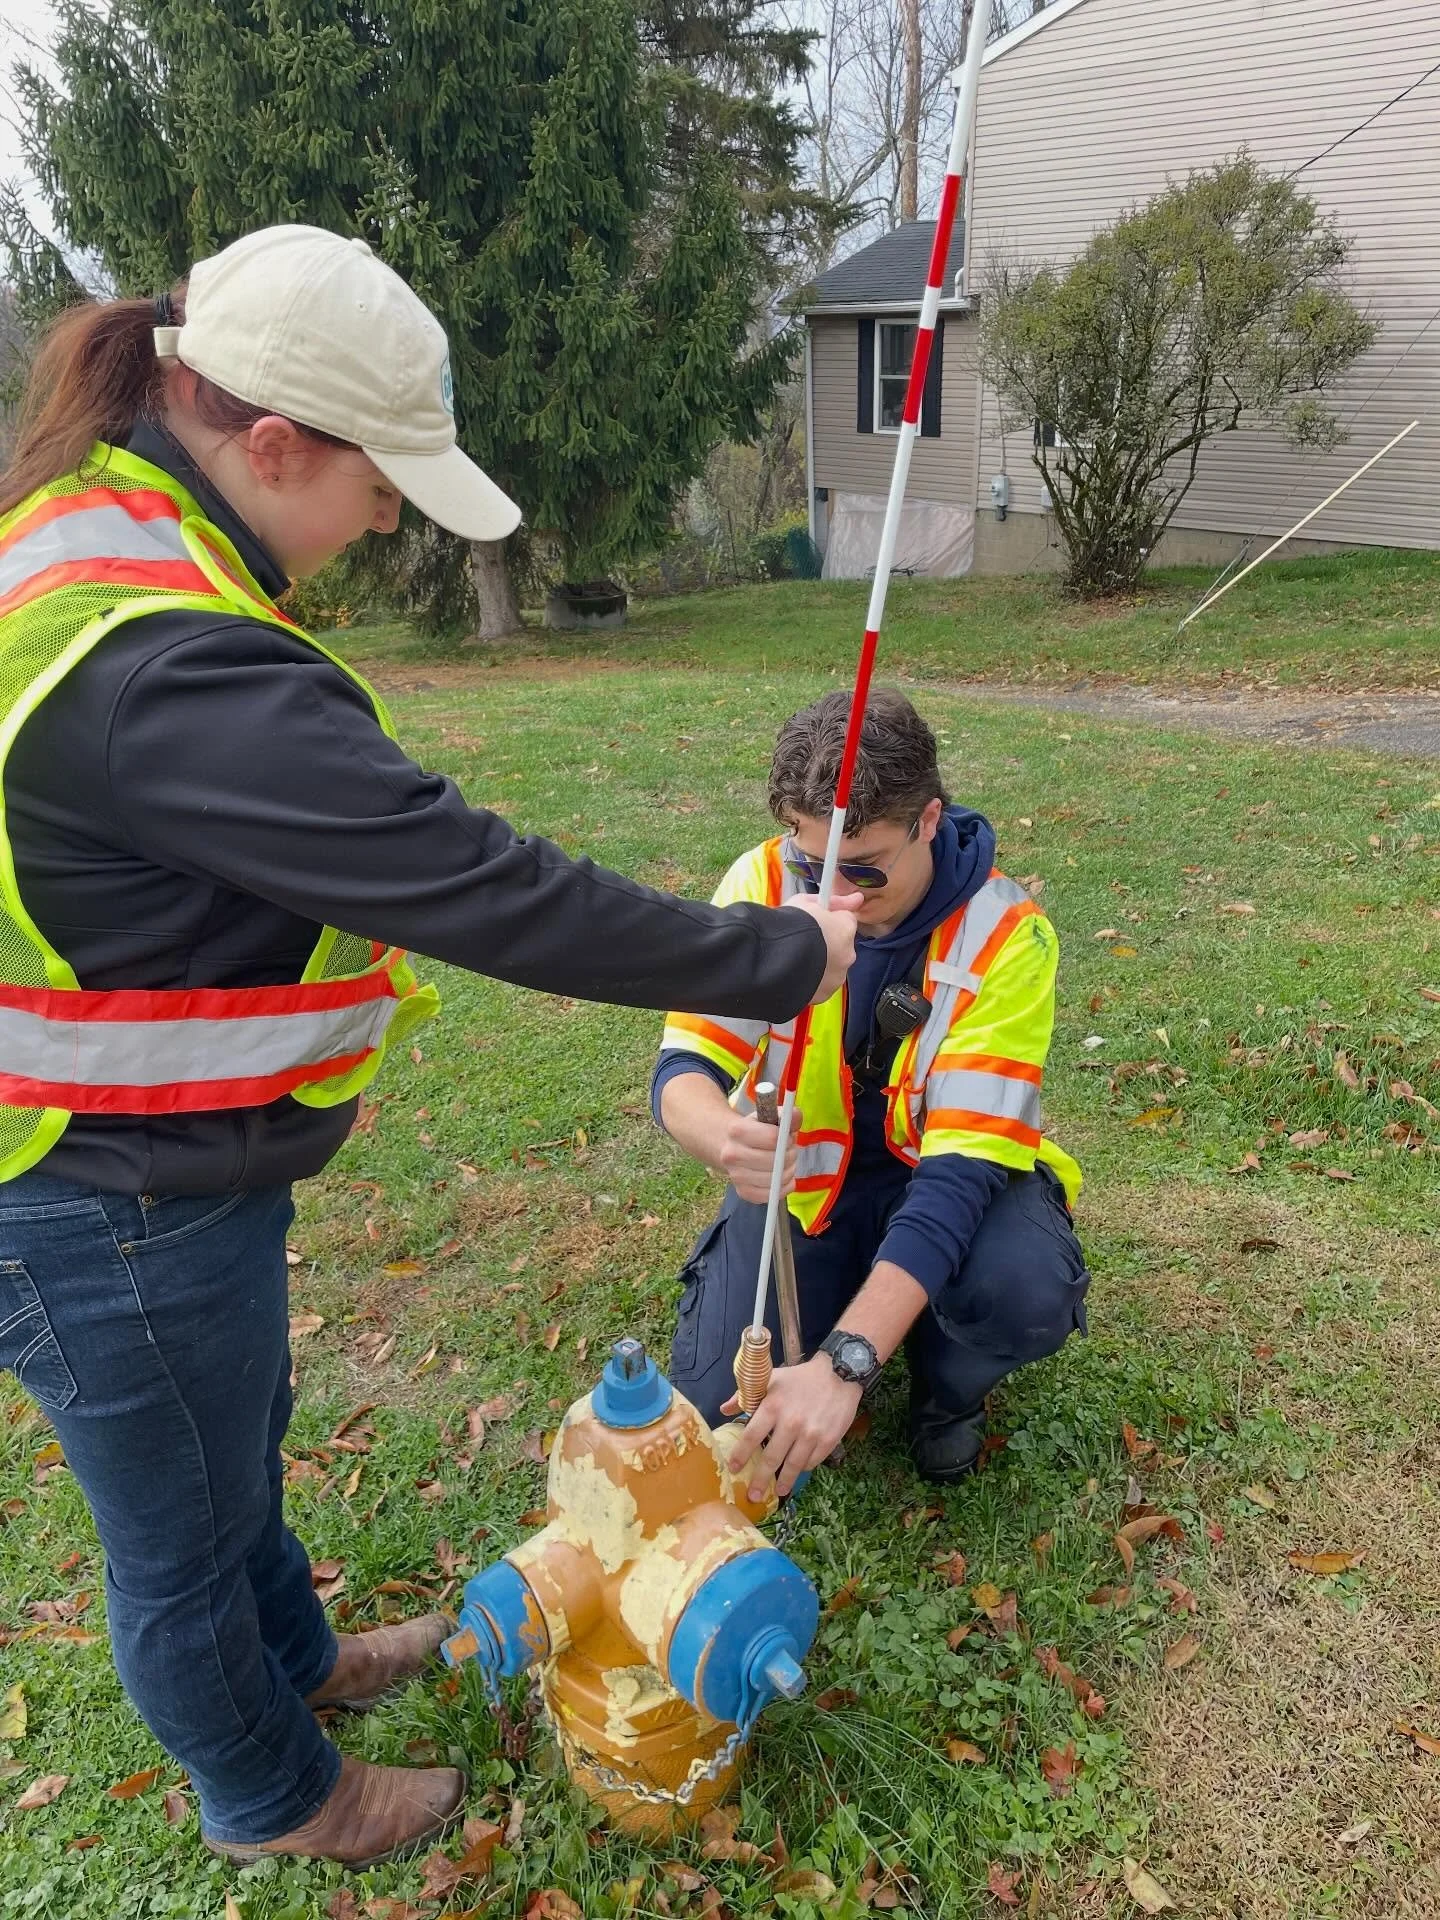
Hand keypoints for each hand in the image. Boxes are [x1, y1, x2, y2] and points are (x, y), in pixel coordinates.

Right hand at [719, 1110, 800, 1203]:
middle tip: (790, 1151)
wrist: (730, 1145)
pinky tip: (782, 1178)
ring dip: (789, 1172)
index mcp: (737, 1131)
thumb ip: (786, 1116)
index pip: (772, 1138)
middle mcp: (732, 1155)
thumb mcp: (769, 1117)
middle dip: (790, 1156)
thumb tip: (796, 1115)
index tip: (788, 1138)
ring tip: (786, 1163)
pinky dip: (783, 1188)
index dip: (787, 1138)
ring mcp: (735, 1176)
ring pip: (775, 1179)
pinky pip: (771, 1195)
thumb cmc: (755, 1130)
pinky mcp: (743, 1192)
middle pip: (775, 1161)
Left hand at [721, 1355, 862, 1498]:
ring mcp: (811, 1434)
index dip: (740, 1456)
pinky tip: (798, 1470)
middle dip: (760, 1480)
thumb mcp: (771, 1378)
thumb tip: (723, 1410)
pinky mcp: (828, 1440)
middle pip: (771, 1459)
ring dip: (784, 1482)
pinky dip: (804, 1468)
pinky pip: (812, 1461)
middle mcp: (791, 1423)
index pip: (751, 1437)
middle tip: (753, 1496)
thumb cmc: (801, 1378)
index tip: (733, 1469)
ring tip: (779, 1492)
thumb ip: (745, 1395)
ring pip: (793, 1466)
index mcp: (773, 1407)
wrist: (839, 1373)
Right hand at [784, 889, 862, 1003]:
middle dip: (826, 944)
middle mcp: (847, 954)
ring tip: (796, 959)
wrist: (773, 958)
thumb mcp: (805, 902)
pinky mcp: (824, 994)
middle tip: (803, 941)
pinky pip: (821, 985)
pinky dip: (812, 981)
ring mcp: (837, 976)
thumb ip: (834, 901)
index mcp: (846, 928)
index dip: (829, 921)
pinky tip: (795, 974)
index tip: (816, 922)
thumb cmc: (788, 926)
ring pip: (832, 968)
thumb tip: (857, 898)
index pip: (846, 921)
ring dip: (820, 964)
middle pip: (840, 947)